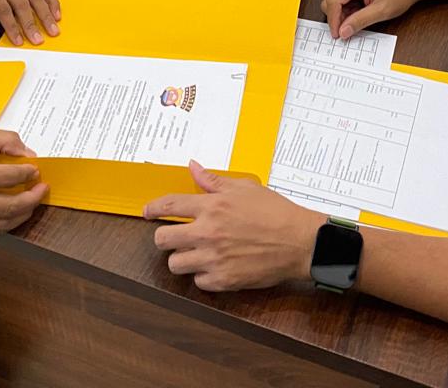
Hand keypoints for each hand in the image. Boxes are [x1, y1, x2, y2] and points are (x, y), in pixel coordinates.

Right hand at [0, 126, 48, 240]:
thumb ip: (3, 141)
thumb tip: (29, 155)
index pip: (9, 178)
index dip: (28, 173)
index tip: (35, 170)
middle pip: (10, 207)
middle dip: (33, 198)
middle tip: (41, 189)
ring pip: (2, 225)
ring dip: (22, 213)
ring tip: (30, 201)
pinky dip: (3, 223)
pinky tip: (8, 210)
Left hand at [143, 160, 324, 291]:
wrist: (300, 241)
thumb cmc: (276, 212)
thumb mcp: (245, 188)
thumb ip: (214, 181)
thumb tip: (193, 167)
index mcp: (212, 206)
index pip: (169, 205)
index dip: (153, 208)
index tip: (147, 212)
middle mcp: (207, 232)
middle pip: (162, 239)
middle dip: (165, 237)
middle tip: (175, 237)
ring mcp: (214, 258)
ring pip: (175, 264)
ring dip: (182, 259)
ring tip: (195, 254)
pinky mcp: (223, 280)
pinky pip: (197, 281)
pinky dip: (203, 276)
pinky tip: (214, 266)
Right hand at [320, 0, 422, 38]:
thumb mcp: (382, 11)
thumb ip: (360, 21)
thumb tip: (343, 31)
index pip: (334, 2)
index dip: (334, 21)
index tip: (338, 35)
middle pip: (330, 2)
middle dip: (337, 19)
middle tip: (349, 31)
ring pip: (333, 3)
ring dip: (341, 16)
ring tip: (359, 19)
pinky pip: (339, 2)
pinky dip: (345, 12)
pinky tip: (358, 14)